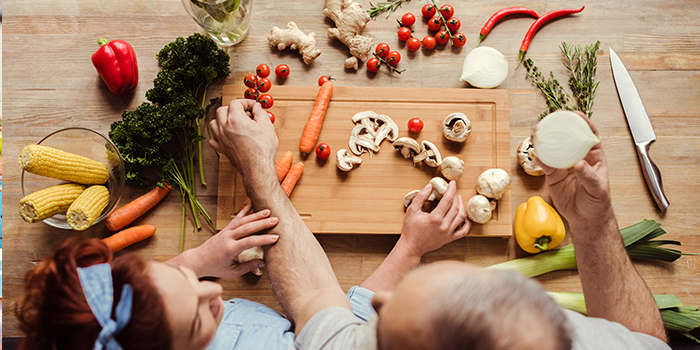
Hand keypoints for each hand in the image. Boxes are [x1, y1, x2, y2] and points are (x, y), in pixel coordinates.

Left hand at [170, 202, 279, 277]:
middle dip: (262, 223)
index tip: (275, 238)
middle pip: (247, 227)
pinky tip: (251, 201)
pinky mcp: (225, 228)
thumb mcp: (233, 272)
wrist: (199, 260)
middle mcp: (228, 237)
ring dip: (256, 215)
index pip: (250, 242)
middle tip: (276, 220)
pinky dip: (244, 209)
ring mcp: (226, 231)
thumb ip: (248, 266)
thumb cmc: (216, 267)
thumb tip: (264, 262)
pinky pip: (236, 217)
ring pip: (243, 220)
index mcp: (230, 249)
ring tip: (268, 211)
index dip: (263, 239)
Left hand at [209, 99, 278, 179]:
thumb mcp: (267, 126)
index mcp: (235, 119)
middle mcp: (224, 127)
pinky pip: (213, 138)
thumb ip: (260, 113)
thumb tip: (256, 107)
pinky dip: (217, 134)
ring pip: (214, 122)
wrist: (257, 167)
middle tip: (244, 113)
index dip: (245, 102)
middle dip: (233, 109)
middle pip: (222, 110)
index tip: (252, 106)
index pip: (235, 103)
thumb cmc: (262, 149)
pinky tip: (227, 135)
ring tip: (234, 122)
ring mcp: (221, 138)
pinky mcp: (221, 148)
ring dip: (222, 119)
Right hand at [397, 181, 470, 257]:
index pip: (448, 200)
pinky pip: (463, 231)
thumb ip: (420, 197)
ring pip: (461, 217)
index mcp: (435, 218)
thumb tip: (429, 186)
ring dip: (461, 206)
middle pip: (455, 207)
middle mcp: (444, 226)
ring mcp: (448, 233)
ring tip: (458, 200)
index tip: (453, 183)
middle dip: (456, 196)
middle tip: (454, 190)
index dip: (451, 189)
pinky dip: (467, 223)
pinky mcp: (449, 239)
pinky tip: (465, 217)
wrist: (411, 247)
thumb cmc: (410, 230)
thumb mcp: (412, 210)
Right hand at [535, 112, 612, 226]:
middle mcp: (578, 158)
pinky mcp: (553, 176)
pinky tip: (536, 153)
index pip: (590, 136)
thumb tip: (579, 164)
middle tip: (552, 120)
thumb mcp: (598, 189)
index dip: (584, 123)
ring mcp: (564, 166)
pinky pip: (545, 164)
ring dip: (546, 140)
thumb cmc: (597, 203)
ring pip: (554, 149)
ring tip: (538, 133)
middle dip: (560, 128)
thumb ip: (588, 176)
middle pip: (569, 138)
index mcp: (594, 157)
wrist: (585, 219)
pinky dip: (540, 158)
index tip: (577, 114)